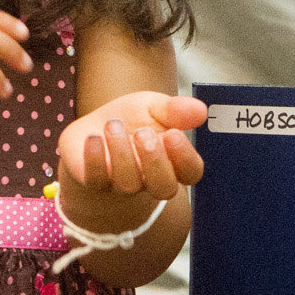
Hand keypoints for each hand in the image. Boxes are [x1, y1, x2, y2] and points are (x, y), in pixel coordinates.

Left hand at [59, 93, 206, 201]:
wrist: (93, 129)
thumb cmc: (131, 121)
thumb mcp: (154, 107)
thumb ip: (176, 110)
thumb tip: (201, 110)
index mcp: (173, 161)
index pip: (191, 171)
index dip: (184, 157)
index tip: (172, 133)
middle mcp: (150, 179)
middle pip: (164, 188)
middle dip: (155, 161)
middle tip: (143, 133)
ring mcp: (122, 185)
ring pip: (128, 183)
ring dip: (122, 152)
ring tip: (113, 125)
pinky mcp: (94, 182)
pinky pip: (96, 180)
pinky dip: (95, 158)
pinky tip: (93, 138)